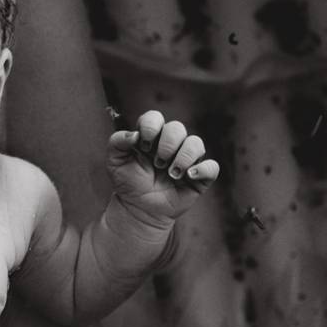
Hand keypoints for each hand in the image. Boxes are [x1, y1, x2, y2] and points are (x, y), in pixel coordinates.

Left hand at [107, 110, 219, 226]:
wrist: (138, 209)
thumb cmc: (128, 183)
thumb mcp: (115, 162)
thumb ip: (117, 143)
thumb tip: (134, 134)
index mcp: (151, 136)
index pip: (154, 117)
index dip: (151, 127)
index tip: (143, 146)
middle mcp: (171, 144)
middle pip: (177, 128)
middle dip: (167, 145)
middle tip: (157, 164)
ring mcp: (187, 159)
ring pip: (196, 143)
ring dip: (183, 157)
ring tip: (171, 174)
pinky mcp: (199, 176)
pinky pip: (212, 166)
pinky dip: (203, 169)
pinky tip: (189, 176)